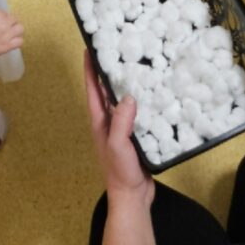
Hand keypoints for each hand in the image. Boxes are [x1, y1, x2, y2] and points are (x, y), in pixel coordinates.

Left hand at [84, 57, 152, 199]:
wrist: (132, 195)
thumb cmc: (120, 172)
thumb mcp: (117, 144)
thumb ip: (120, 121)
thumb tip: (127, 96)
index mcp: (100, 122)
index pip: (93, 90)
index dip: (90, 70)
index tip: (89, 49)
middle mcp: (109, 123)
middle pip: (107, 91)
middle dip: (110, 71)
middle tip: (118, 50)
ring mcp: (122, 129)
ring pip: (124, 101)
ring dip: (129, 85)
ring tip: (138, 65)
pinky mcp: (136, 135)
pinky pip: (139, 113)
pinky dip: (145, 102)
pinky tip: (155, 95)